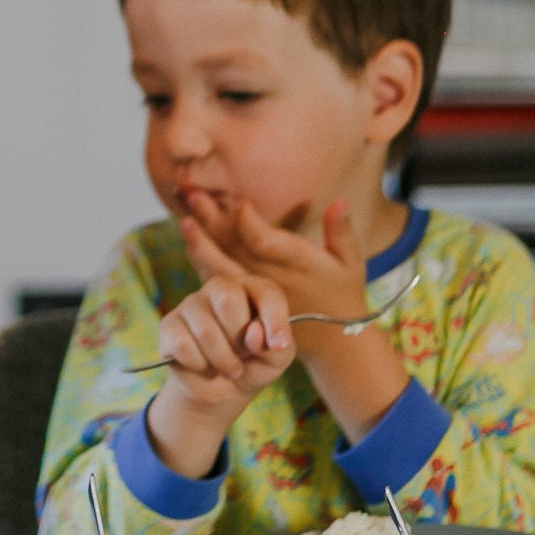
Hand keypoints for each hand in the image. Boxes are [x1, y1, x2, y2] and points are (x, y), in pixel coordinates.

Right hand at [154, 262, 294, 425]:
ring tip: (229, 368)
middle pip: (228, 300)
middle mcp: (220, 288)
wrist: (221, 388)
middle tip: (243, 355)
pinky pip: (182, 345)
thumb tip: (254, 333)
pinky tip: (203, 365)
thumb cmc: (253, 364)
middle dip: (239, 339)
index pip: (265, 292)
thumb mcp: (276, 360)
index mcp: (252, 289)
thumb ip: (276, 347)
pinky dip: (198, 364)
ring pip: (205, 330)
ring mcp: (191, 303)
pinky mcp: (169, 324)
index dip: (274, 320)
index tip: (278, 345)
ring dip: (222, 360)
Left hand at [180, 192, 372, 325]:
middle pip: (235, 249)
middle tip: (193, 196)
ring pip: (221, 266)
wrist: (330, 339)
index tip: (238, 203)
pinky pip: (217, 280)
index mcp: (297, 265)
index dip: (251, 225)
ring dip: (200, 242)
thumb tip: (341, 201)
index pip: (269, 244)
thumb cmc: (341, 292)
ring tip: (183, 219)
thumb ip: (342, 232)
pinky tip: (188, 240)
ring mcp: (253, 291)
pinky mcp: (243, 299)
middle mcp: (271, 278)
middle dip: (212, 222)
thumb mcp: (350, 263)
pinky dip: (201, 260)